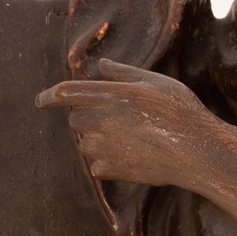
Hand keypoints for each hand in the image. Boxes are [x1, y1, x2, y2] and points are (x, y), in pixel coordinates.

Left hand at [36, 59, 209, 187]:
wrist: (196, 151)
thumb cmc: (181, 112)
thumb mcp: (156, 82)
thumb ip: (124, 73)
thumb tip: (101, 65)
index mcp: (111, 94)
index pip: (66, 92)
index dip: (49, 96)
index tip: (40, 102)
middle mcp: (101, 120)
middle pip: (75, 119)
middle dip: (88, 118)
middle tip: (119, 121)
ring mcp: (103, 147)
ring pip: (85, 144)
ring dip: (98, 141)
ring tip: (132, 140)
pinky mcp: (110, 170)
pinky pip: (96, 165)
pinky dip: (108, 162)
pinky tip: (134, 157)